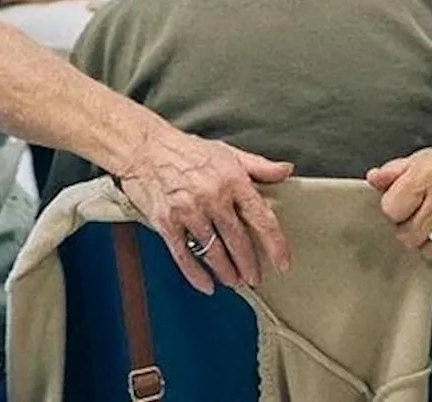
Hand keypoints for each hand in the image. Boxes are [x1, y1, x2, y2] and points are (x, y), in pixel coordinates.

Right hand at [119, 127, 293, 294]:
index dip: (275, 244)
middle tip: (255, 278)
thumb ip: (259, 165)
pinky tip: (207, 284)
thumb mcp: (228, 152)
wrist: (144, 148)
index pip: (261, 218)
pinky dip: (196, 274)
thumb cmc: (187, 150)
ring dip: (226, 272)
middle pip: (237, 240)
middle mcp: (213, 197)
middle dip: (249, 264)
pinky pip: (184, 256)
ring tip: (234, 281)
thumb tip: (286, 170)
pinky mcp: (166, 223)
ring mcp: (188, 211)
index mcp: (233, 180)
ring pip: (213, 252)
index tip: (282, 263)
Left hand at [366, 140, 431, 265]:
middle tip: (421, 218)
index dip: (394, 210)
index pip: (391, 209)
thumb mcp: (421, 161)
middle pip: (408, 236)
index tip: (403, 206)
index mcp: (426, 176)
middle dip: (410, 230)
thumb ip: (393, 172)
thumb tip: (373, 179)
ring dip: (431, 242)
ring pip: (430, 251)